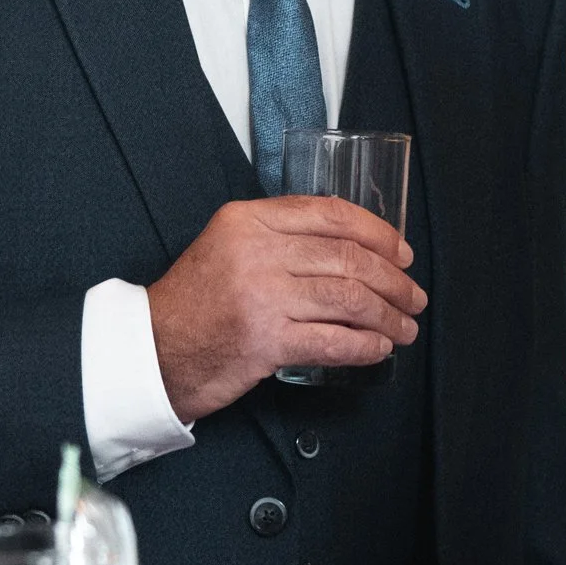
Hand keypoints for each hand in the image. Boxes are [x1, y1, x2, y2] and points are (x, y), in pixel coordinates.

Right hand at [147, 196, 425, 421]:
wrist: (152, 349)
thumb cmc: (196, 301)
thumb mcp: (228, 244)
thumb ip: (279, 235)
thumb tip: (351, 246)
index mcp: (249, 219)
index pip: (331, 214)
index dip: (378, 233)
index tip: (402, 252)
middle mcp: (257, 251)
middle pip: (348, 258)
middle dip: (393, 279)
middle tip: (413, 295)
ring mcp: (261, 296)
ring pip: (348, 299)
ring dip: (387, 315)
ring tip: (405, 326)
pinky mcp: (264, 341)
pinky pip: (333, 341)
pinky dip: (365, 346)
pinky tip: (379, 349)